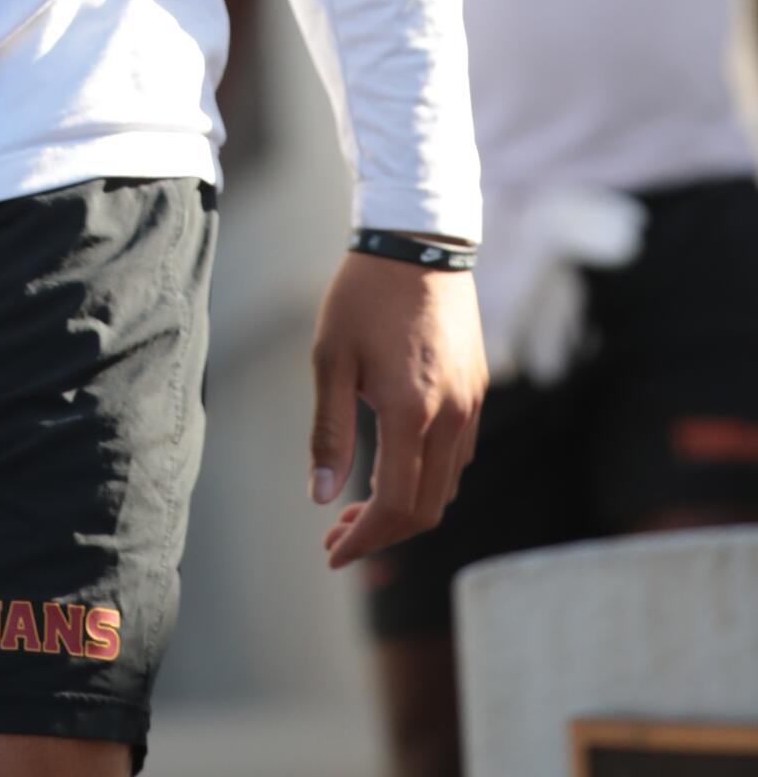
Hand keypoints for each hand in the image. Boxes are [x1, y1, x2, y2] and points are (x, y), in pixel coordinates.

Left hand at [308, 248, 485, 568]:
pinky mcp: (477, 392)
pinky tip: (392, 468)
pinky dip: (426, 479)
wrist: (417, 243)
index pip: (396, 505)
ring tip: (357, 507)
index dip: (364, 539)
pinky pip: (457, 457)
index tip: (332, 554)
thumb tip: (320, 496)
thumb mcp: (330, 358)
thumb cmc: (363, 295)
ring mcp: (471, 406)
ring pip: (446, 487)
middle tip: (337, 534)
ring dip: (405, 508)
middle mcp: (451, 417)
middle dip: (381, 533)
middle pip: (427, 509)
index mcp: (411, 411)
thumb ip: (328, 430)